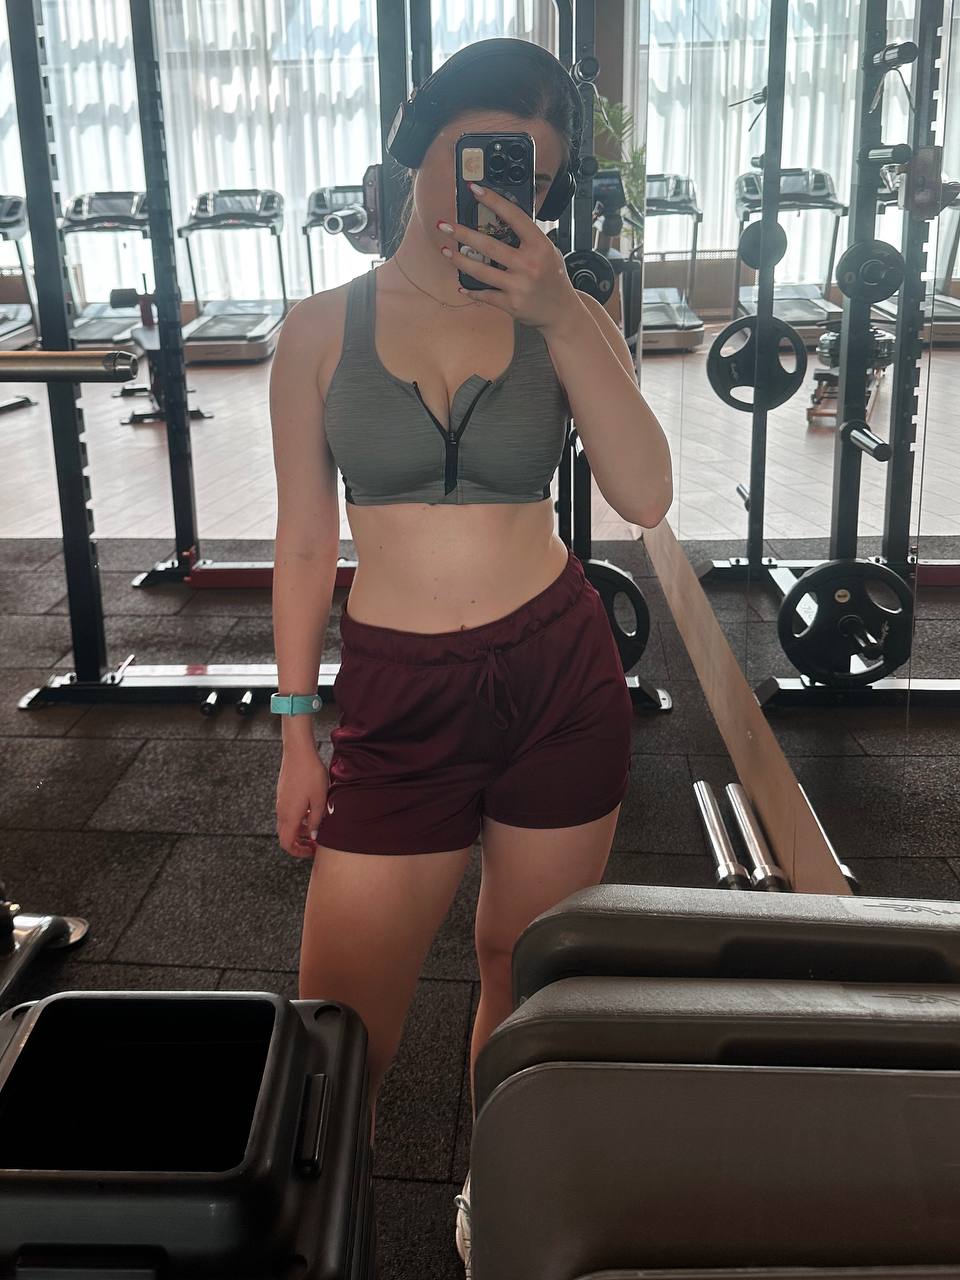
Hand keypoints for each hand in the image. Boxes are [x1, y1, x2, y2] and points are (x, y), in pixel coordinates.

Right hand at [276, 748, 329, 858]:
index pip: (286, 843)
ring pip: (288, 823)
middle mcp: (282, 811)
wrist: (298, 752)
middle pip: (286, 835)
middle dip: (300, 842)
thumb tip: (314, 836)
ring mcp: (281, 801)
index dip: (298, 852)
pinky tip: (312, 809)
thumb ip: (317, 820)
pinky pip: (288, 812)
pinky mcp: (283, 793)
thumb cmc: (310, 774)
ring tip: (317, 825)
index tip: (311, 851)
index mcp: (290, 816)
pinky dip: (299, 817)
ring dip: (301, 829)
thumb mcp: (320, 800)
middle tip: (315, 842)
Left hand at [438, 183, 579, 334]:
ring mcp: (519, 286)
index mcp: (539, 246)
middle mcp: (529, 265)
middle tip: (444, 225)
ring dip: (459, 259)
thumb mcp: (549, 252)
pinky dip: (472, 291)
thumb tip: (503, 220)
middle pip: (489, 245)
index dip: (493, 201)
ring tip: (445, 250)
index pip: (514, 217)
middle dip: (463, 233)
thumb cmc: (554, 279)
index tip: (475, 190)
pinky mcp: (511, 304)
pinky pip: (485, 295)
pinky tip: (462, 286)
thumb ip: (529, 238)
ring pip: (481, 271)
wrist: (561, 312)